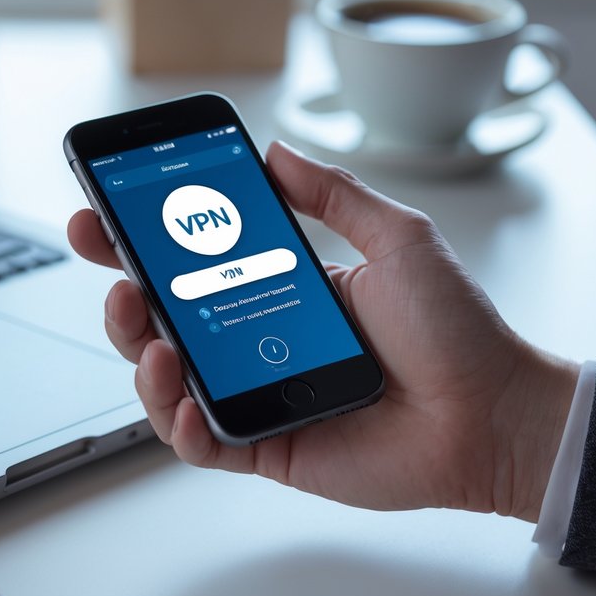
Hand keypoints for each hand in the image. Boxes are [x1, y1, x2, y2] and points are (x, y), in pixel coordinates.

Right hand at [68, 141, 578, 521]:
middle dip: (123, 297)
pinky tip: (187, 404)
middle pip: (161, 321)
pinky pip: (202, 443)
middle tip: (117, 278)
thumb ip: (333, 193)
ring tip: (156, 341)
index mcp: (278, 290)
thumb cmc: (457, 332)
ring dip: (143, 359)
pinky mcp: (266, 447)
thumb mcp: (397, 238)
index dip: (137, 241)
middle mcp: (257, 342)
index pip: (191, 262)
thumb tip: (277, 149)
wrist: (493, 415)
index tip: (102, 213)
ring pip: (168, 382)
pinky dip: (181, 426)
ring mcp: (257, 396)